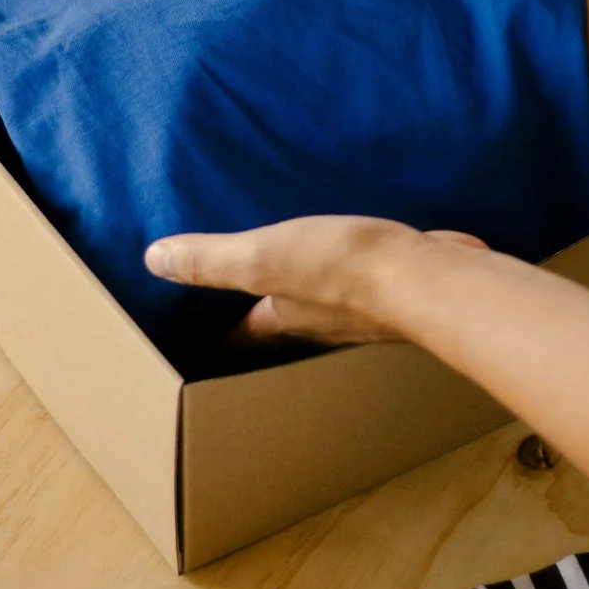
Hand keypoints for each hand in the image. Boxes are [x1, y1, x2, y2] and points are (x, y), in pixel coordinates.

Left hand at [145, 217, 491, 345]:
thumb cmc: (343, 270)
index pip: (240, 340)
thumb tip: (155, 259)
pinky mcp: (397, 286)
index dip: (215, 339)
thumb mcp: (264, 258)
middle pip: (282, 327)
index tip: (192, 341)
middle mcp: (321, 325)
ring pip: (323, 305)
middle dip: (260, 316)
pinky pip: (363, 280)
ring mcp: (363, 311)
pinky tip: (351, 248)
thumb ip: (212, 260)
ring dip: (305, 293)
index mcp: (284, 321)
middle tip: (238, 304)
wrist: (433, 278)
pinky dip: (349, 271)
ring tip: (290, 272)